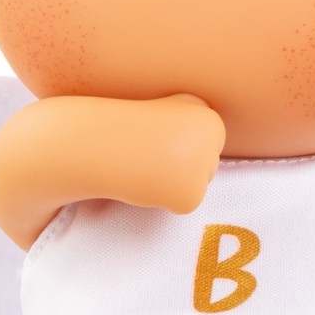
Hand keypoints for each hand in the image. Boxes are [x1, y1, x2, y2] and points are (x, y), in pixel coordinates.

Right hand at [120, 94, 225, 213]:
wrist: (98, 143)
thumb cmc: (131, 127)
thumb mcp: (173, 109)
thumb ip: (197, 125)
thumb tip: (215, 142)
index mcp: (210, 117)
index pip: (211, 146)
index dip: (183, 148)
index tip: (161, 139)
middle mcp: (213, 140)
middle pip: (208, 168)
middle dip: (182, 168)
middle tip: (152, 154)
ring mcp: (203, 168)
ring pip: (197, 186)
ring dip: (174, 183)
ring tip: (149, 166)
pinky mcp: (191, 195)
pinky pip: (186, 205)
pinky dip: (166, 200)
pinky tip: (148, 182)